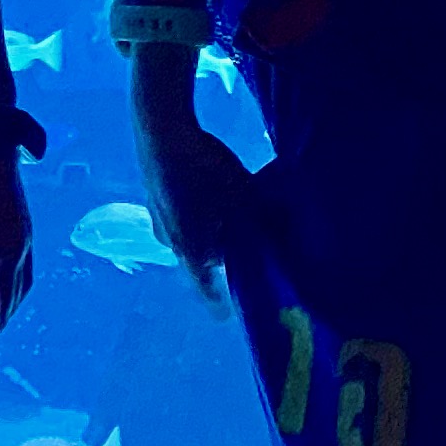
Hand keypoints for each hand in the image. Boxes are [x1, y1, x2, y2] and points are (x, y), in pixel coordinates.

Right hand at [131, 60, 254, 301]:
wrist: (160, 128)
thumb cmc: (204, 169)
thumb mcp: (246, 197)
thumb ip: (268, 224)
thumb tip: (292, 240)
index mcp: (192, 252)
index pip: (208, 292)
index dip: (220, 305)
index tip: (228, 317)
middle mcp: (170, 244)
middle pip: (201, 261)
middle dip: (222, 259)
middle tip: (244, 251)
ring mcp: (158, 220)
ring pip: (189, 237)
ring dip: (208, 233)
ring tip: (228, 217)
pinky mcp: (153, 198)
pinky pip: (179, 217)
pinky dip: (195, 213)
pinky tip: (206, 193)